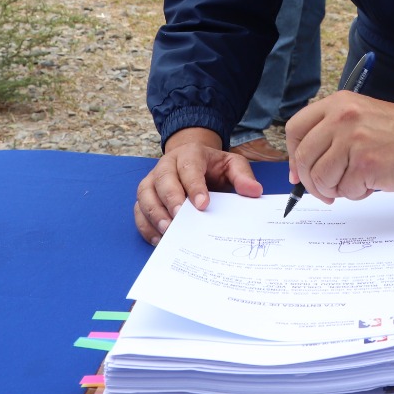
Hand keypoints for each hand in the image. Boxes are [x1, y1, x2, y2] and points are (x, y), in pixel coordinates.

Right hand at [133, 128, 262, 244]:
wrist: (194, 161)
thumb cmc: (214, 166)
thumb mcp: (232, 164)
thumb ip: (243, 176)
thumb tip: (254, 191)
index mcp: (189, 154)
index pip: (189, 168)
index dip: (194, 186)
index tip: (203, 205)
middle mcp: (166, 165)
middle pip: (163, 180)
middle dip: (170, 201)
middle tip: (179, 221)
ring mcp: (153, 180)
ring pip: (146, 195)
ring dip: (154, 215)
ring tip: (167, 233)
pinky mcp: (146, 195)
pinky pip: (139, 210)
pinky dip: (145, 225)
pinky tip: (158, 239)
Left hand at [284, 92, 393, 206]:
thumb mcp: (359, 116)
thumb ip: (332, 134)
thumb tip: (303, 167)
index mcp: (337, 104)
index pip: (295, 129)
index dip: (293, 156)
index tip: (298, 171)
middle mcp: (341, 119)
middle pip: (304, 158)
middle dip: (311, 182)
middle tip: (325, 191)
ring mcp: (353, 141)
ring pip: (321, 179)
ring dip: (335, 190)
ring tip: (356, 183)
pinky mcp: (366, 164)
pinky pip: (345, 191)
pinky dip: (357, 194)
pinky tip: (372, 183)